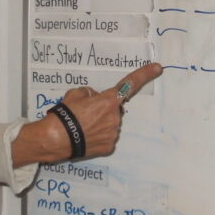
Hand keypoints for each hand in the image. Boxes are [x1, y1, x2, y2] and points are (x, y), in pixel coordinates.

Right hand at [13, 62, 162, 165]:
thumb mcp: (74, 94)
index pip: (129, 84)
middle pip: (113, 109)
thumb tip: (94, 98)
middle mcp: (115, 117)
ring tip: (82, 126)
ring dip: (100, 123)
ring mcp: (113, 133)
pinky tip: (85, 136)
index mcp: (108, 101)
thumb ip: (89, 93)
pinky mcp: (109, 146)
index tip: (157, 68)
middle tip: (85, 113)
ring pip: (110, 123)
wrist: (56, 139)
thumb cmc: (65, 115)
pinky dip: (98, 136)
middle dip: (103, 109)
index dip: (144, 74)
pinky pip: (106, 137)